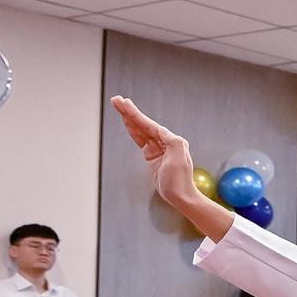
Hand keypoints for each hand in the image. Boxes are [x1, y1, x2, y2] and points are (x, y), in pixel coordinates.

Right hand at [110, 95, 201, 210]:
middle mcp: (167, 141)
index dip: (137, 115)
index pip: (151, 125)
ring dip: (129, 118)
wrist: (180, 196)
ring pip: (141, 129)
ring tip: (118, 105)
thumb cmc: (179, 180)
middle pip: (144, 124)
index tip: (125, 103)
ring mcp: (158, 148)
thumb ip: (172, 142)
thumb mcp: (179, 160)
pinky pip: (140, 139)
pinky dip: (133, 130)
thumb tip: (162, 130)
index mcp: (173, 141)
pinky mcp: (152, 155)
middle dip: (130, 112)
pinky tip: (126, 121)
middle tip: (116, 100)